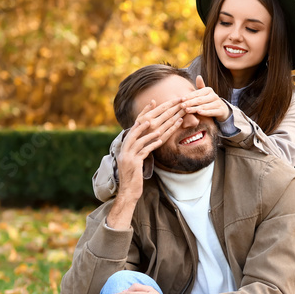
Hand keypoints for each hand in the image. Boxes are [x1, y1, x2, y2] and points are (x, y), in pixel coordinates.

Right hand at [107, 99, 183, 228]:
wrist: (127, 192)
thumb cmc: (135, 177)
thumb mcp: (137, 160)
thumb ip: (142, 148)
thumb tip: (152, 138)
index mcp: (127, 144)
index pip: (136, 124)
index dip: (145, 112)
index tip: (155, 101)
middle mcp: (126, 146)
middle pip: (141, 126)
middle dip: (155, 115)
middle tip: (168, 106)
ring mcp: (128, 154)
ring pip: (143, 136)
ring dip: (155, 127)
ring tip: (168, 118)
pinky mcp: (133, 162)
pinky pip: (144, 150)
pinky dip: (152, 143)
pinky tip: (161, 137)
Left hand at [181, 76, 229, 121]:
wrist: (222, 109)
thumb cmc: (209, 100)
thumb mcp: (204, 93)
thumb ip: (200, 86)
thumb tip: (198, 76)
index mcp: (208, 90)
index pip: (197, 93)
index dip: (189, 96)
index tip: (181, 99)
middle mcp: (214, 96)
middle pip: (200, 100)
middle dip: (190, 103)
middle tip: (182, 106)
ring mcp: (218, 103)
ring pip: (204, 106)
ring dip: (195, 108)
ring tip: (187, 110)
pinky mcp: (220, 111)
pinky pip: (211, 112)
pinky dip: (205, 112)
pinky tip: (198, 113)